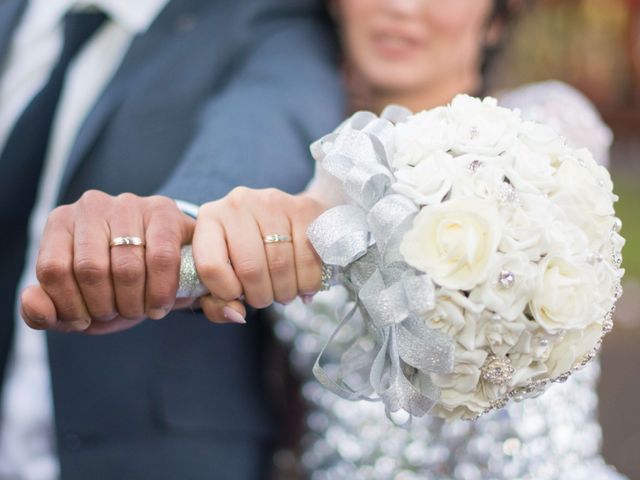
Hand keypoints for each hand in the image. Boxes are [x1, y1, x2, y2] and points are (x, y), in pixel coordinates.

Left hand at [20, 190, 194, 333]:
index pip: (53, 269)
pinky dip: (160, 291)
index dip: (69, 305)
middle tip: (118, 313)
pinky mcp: (164, 211)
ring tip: (140, 310)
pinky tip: (160, 305)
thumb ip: (46, 311)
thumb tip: (32, 302)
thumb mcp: (79, 303)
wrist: (171, 265)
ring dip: (134, 303)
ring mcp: (129, 205)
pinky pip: (160, 258)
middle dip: (105, 306)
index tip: (86, 320)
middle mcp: (91, 207)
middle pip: (90, 269)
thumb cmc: (118, 285)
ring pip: (126, 266)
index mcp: (61, 224)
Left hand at [193, 187, 326, 323]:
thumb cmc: (250, 250)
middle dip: (260, 296)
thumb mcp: (223, 273)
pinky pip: (307, 259)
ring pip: (281, 266)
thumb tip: (237, 314)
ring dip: (284, 292)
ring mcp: (272, 203)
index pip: (210, 265)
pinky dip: (307, 283)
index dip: (225, 293)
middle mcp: (238, 204)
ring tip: (284, 292)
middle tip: (265, 299)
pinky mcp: (303, 209)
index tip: (237, 296)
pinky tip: (303, 284)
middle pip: (250, 269)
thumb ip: (218, 303)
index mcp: (210, 218)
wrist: (288, 215)